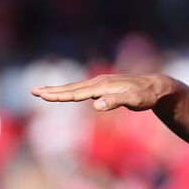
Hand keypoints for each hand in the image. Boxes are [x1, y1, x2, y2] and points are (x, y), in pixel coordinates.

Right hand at [31, 73, 173, 111]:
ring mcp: (100, 84)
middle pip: (71, 88)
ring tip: (41, 91)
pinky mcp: (103, 87)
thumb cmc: (146, 96)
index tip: (43, 96)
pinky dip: (69, 91)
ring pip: (74, 88)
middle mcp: (99, 83)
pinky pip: (81, 89)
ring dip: (57, 90)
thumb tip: (96, 106)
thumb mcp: (134, 101)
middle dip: (52, 91)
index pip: (76, 93)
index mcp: (103, 86)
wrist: (156, 87)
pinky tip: (63, 94)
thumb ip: (116, 102)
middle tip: (32, 90)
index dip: (59, 95)